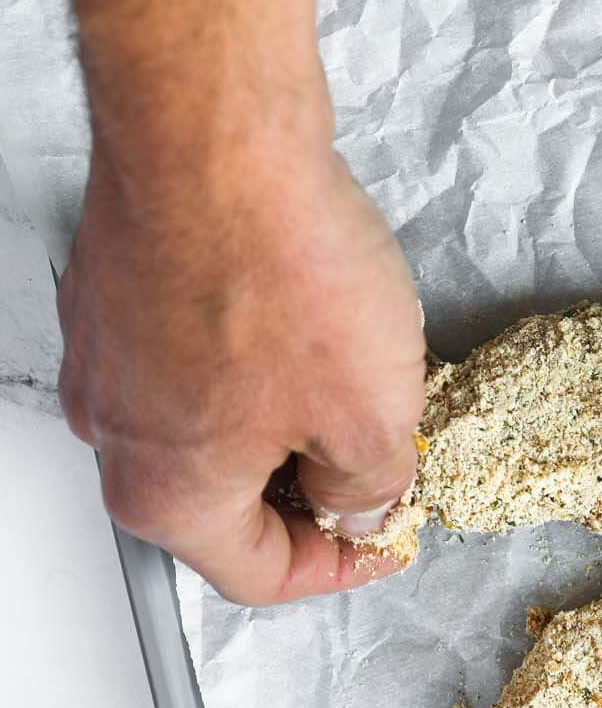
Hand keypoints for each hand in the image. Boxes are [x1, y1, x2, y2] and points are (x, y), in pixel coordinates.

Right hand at [58, 108, 425, 605]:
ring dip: (285, 412)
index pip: (258, 575)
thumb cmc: (274, 266)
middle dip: (312, 485)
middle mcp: (116, 431)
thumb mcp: (373, 418)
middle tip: (382, 456)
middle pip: (225, 498)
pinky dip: (251, 348)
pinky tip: (306, 311)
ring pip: (209, 416)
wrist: (214, 132)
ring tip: (354, 374)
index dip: (343, 564)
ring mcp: (107, 350)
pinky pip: (192, 345)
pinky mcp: (119, 282)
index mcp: (165, 494)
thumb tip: (364, 503)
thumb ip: (372, 488)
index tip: (388, 536)